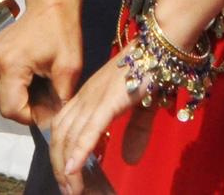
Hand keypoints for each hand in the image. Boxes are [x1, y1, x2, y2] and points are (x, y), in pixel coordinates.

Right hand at [0, 0, 81, 130]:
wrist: (50, 5)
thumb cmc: (62, 32)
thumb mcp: (70, 68)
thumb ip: (60, 99)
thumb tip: (53, 124)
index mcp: (9, 65)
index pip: (12, 110)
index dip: (32, 116)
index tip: (49, 110)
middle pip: (4, 105)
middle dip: (27, 107)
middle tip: (49, 97)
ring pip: (0, 96)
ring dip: (20, 97)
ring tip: (41, 83)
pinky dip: (13, 86)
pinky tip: (30, 75)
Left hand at [48, 46, 144, 194]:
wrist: (163, 43)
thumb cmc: (154, 68)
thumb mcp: (143, 106)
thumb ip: (135, 132)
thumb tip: (130, 160)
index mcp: (89, 96)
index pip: (63, 128)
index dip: (61, 154)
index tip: (66, 176)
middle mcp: (85, 97)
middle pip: (60, 136)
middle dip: (60, 166)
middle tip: (68, 190)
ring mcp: (94, 98)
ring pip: (69, 137)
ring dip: (66, 166)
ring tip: (71, 189)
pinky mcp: (108, 101)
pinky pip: (89, 129)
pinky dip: (78, 151)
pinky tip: (73, 170)